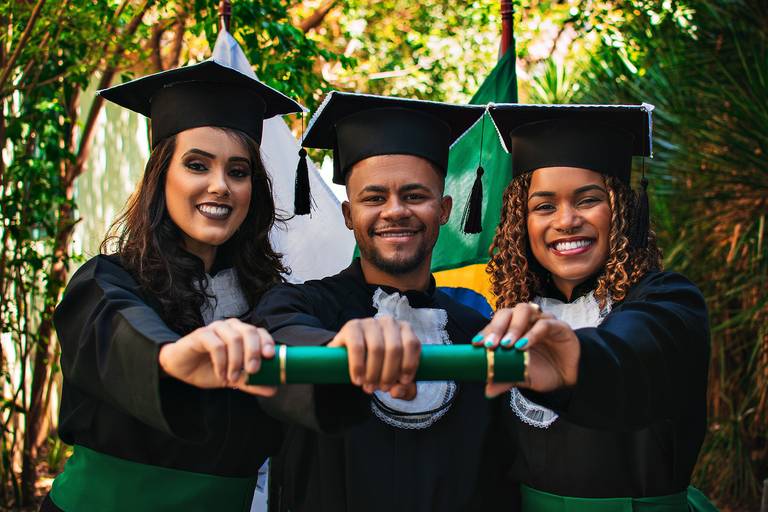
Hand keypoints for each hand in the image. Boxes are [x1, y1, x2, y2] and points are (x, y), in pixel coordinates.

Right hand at [158, 318, 276, 396]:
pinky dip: (221, 362)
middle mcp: (231, 327)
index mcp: (241, 333)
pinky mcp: (201, 334)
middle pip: (249, 332)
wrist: (181, 368)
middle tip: (253, 371)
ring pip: (234, 338)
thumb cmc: (209, 368)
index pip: (260, 332)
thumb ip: (252, 382)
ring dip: (236, 361)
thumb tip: (273, 389)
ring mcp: (216, 328)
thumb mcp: (233, 378)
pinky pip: (216, 345)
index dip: (267, 342)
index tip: (270, 357)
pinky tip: (220, 374)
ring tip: (232, 378)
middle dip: (254, 352)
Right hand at [328, 316, 420, 398]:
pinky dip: (358, 366)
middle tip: (382, 388)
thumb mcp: (395, 379)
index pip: (412, 344)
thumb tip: (398, 390)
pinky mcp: (352, 327)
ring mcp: (370, 322)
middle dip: (390, 373)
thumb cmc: (380, 366)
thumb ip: (403, 388)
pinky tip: (358, 379)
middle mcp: (389, 322)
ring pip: (377, 349)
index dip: (409, 365)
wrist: (350, 357)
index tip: (402, 382)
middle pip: (395, 349)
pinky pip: (357, 347)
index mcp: (405, 329)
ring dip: (374, 373)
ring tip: (369, 387)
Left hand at [472, 303, 579, 396]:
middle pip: (507, 313)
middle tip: (490, 345)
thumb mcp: (521, 377)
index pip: (495, 324)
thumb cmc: (542, 371)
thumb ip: (505, 379)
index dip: (485, 332)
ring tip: (507, 345)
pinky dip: (532, 333)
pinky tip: (524, 346)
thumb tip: (488, 390)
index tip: (476, 344)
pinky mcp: (559, 326)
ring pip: (524, 311)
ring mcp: (542, 320)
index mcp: (512, 329)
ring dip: (513, 327)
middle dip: (496, 328)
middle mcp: (525, 321)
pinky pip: (544, 323)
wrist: (570, 377)